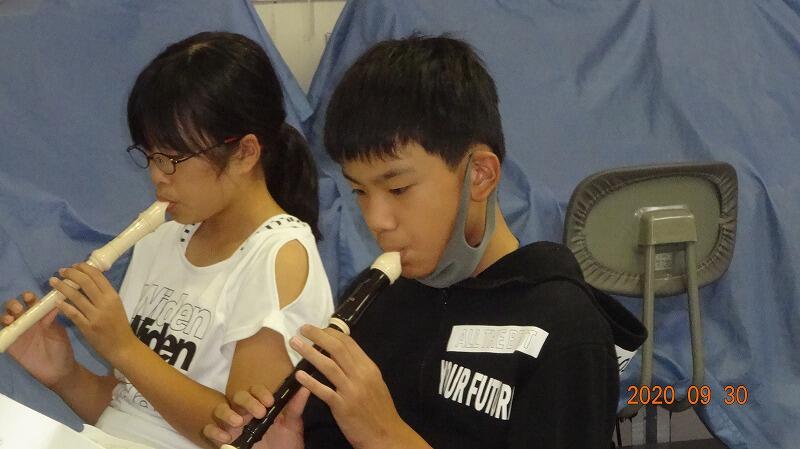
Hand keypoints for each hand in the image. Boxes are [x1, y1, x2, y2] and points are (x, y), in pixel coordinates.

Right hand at [1, 291, 76, 387]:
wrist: (59, 370)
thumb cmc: (62, 348)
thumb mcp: (58, 331)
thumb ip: (52, 318)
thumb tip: (54, 301)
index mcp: (40, 316)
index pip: (31, 302)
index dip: (28, 297)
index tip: (29, 297)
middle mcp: (27, 322)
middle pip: (14, 308)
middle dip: (13, 304)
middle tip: (19, 309)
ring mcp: (18, 333)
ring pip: (6, 319)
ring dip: (5, 315)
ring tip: (11, 319)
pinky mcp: (11, 346)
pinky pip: (2, 335)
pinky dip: (0, 329)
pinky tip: (4, 327)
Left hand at [49, 263, 137, 363]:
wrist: (123, 347)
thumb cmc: (119, 325)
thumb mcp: (116, 306)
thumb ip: (104, 294)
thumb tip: (88, 280)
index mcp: (113, 296)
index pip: (97, 276)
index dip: (83, 268)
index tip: (74, 266)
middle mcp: (105, 303)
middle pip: (85, 282)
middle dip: (71, 274)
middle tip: (61, 271)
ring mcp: (96, 316)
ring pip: (76, 296)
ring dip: (62, 286)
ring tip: (53, 282)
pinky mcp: (88, 327)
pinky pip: (73, 313)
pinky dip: (64, 306)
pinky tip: (56, 301)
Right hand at [204, 384, 307, 448]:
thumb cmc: (286, 443)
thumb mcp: (292, 425)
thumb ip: (295, 407)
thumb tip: (305, 387)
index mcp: (260, 406)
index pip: (255, 390)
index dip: (260, 392)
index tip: (270, 401)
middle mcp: (245, 413)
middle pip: (237, 396)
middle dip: (247, 402)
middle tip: (260, 413)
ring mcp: (233, 425)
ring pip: (220, 409)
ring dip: (227, 413)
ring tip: (239, 422)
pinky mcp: (223, 440)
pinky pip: (209, 429)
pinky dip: (214, 431)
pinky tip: (227, 438)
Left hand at [290, 325, 428, 448]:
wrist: (386, 435)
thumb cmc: (378, 409)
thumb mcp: (374, 383)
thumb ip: (359, 369)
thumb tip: (341, 354)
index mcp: (368, 367)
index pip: (348, 342)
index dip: (330, 332)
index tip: (316, 329)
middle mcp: (361, 375)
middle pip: (337, 348)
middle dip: (317, 335)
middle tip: (302, 328)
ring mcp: (352, 391)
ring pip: (328, 365)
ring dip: (309, 352)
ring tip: (295, 343)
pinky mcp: (343, 407)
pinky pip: (323, 391)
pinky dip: (310, 381)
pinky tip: (298, 374)